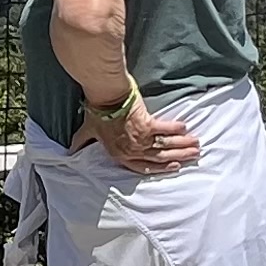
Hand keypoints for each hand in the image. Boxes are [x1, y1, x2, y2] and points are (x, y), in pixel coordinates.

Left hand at [77, 94, 198, 174]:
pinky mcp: (147, 125)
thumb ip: (81, 142)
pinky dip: (175, 130)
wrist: (103, 97)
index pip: (142, 166)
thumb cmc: (95, 113)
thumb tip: (70, 151)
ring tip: (195, 145)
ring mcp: (140, 139)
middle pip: (159, 157)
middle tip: (192, 156)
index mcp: (119, 154)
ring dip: (182, 146)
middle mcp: (132, 150)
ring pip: (165, 145)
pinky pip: (165, 129)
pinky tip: (185, 129)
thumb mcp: (87, 131)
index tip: (172, 166)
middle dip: (177, 157)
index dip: (158, 168)